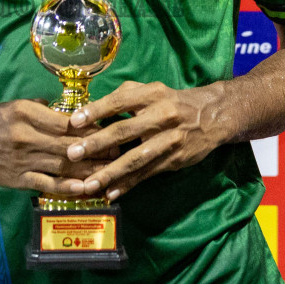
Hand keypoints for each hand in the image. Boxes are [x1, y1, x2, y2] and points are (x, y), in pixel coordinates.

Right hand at [0, 98, 109, 195]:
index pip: (67, 123)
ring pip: (62, 166)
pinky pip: (46, 184)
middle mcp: (26, 136)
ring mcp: (22, 160)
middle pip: (69, 145)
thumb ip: (44, 109)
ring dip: (88, 171)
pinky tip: (84, 189)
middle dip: (97, 150)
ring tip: (110, 173)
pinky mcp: (18, 178)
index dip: (91, 129)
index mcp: (27, 113)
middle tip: (119, 152)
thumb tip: (69, 114)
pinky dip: (66, 188)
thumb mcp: (17, 104)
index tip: (110, 130)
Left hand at [64, 81, 228, 200]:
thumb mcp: (151, 90)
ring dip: (111, 172)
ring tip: (89, 184)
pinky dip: (129, 184)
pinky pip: (147, 173)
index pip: (120, 101)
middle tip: (72, 154)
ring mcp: (169, 140)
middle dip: (97, 143)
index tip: (74, 121)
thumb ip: (124, 96)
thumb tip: (90, 108)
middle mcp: (161, 116)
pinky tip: (112, 193)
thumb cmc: (171, 102)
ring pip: (136, 158)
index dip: (97, 110)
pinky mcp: (175, 160)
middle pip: (125, 130)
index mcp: (152, 95)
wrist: (212, 116)